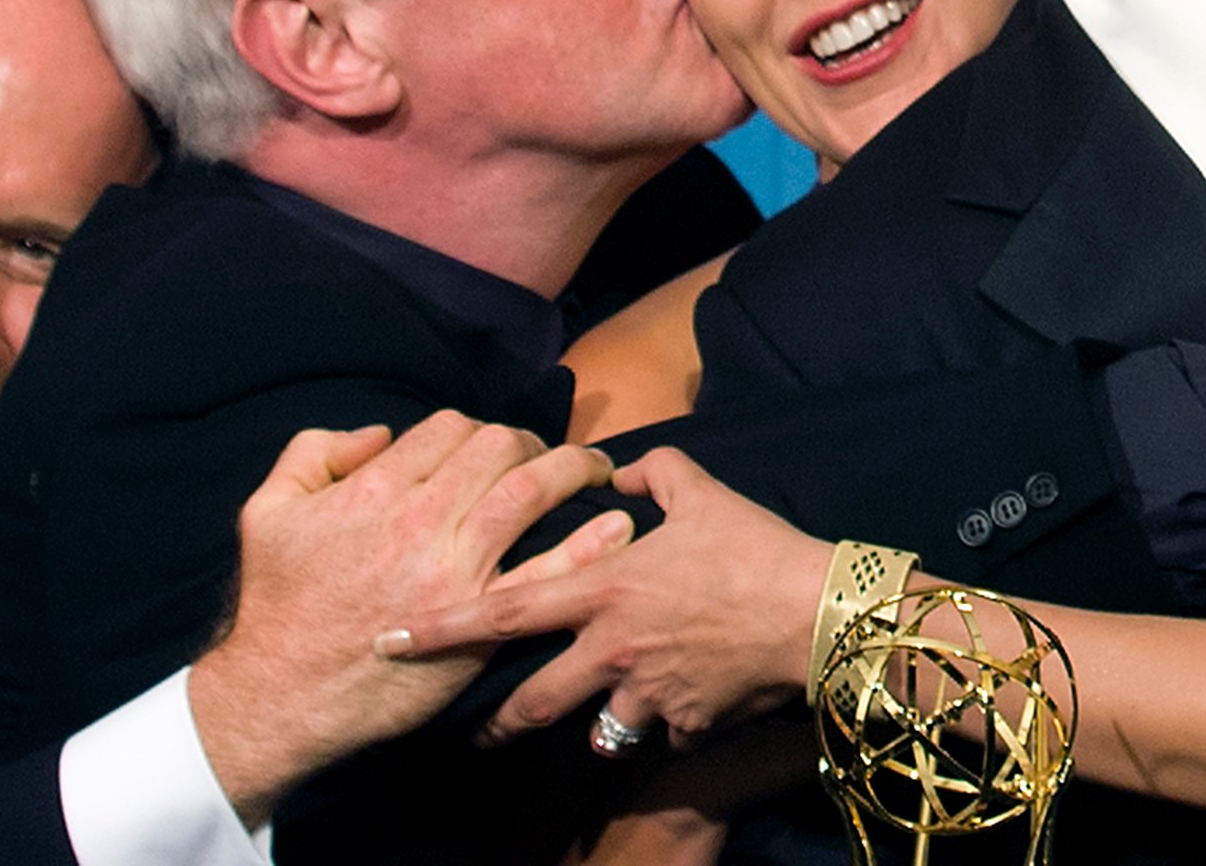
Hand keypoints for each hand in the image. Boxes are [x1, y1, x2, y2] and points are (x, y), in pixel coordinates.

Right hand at [184, 413, 630, 823]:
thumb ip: (314, 453)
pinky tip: (614, 523)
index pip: (450, 428)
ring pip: (531, 489)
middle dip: (529, 442)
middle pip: (499, 448)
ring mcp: (455, 568)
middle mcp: (422, 518)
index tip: (491, 446)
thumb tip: (378, 434)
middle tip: (545, 455)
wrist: (281, 695)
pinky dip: (588, 542)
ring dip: (572, 469)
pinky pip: (547, 569)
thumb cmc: (277, 605)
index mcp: (376, 488)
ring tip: (594, 471)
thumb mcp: (267, 512)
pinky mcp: (479, 618)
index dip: (477, 429)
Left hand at [381, 446, 833, 745]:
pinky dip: (665, 727)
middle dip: (498, 722)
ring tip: (595, 729)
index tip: (392, 643)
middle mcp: (612, 649)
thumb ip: (655, 474)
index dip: (443, 629)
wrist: (813, 612)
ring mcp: (647, 694)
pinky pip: (663, 734)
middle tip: (476, 734)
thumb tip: (624, 470)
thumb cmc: (754, 546)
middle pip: (534, 700)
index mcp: (605, 589)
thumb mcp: (702, 492)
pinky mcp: (686, 723)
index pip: (505, 611)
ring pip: (597, 731)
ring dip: (594, 728)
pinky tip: (682, 712)